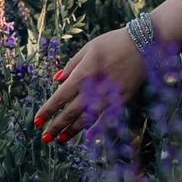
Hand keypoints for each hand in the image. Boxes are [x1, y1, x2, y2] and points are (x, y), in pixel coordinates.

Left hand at [32, 27, 149, 142]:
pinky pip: (107, 117)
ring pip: (87, 118)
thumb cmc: (113, 42)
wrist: (143, 43)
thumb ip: (71, 65)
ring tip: (61, 139)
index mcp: (82, 74)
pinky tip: (89, 136)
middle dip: (56, 126)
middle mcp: (93, 88)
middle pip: (70, 112)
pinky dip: (98, 128)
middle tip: (45, 138)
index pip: (60, 97)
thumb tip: (57, 80)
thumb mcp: (88, 48)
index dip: (48, 111)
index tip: (37, 121)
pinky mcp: (122, 99)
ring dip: (72, 130)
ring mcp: (109, 96)